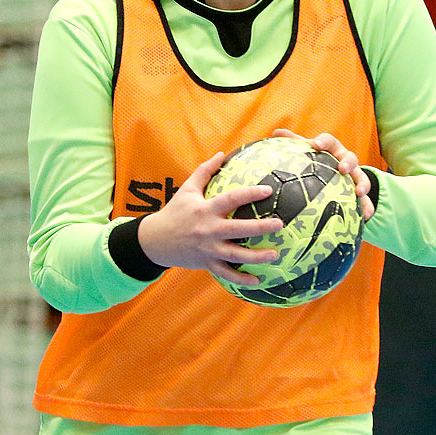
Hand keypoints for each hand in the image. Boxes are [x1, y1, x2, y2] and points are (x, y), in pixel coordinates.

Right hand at [137, 151, 284, 285]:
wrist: (155, 240)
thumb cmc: (175, 211)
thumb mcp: (187, 189)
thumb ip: (205, 171)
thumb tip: (222, 153)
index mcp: (205, 209)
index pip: (231, 199)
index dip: (250, 194)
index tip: (268, 190)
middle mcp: (208, 230)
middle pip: (238, 229)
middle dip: (260, 227)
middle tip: (279, 224)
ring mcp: (208, 249)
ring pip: (236, 255)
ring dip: (257, 257)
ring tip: (276, 254)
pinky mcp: (207, 263)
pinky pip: (226, 273)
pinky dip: (241, 279)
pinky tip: (258, 281)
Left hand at [272, 129, 375, 220]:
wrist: (337, 169)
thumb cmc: (317, 158)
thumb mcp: (306, 150)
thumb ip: (293, 142)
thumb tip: (275, 133)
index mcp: (331, 148)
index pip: (328, 141)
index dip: (323, 142)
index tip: (317, 145)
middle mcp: (345, 159)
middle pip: (350, 157)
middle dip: (347, 162)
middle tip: (342, 168)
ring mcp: (355, 175)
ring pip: (362, 177)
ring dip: (363, 184)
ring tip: (359, 193)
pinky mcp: (360, 189)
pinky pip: (366, 198)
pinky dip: (367, 206)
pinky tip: (367, 216)